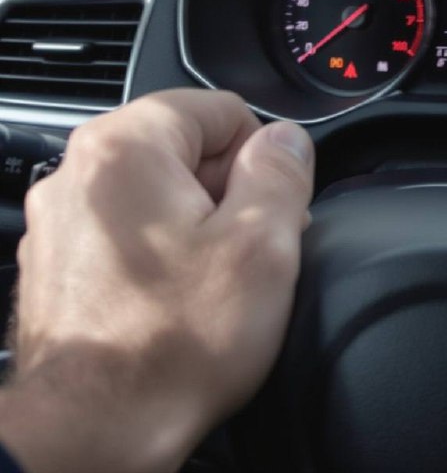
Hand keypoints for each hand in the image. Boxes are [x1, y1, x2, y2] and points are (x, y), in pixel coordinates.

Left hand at [0, 89, 313, 472]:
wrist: (93, 435)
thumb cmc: (171, 345)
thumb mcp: (262, 243)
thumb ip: (283, 171)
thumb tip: (288, 139)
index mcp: (128, 146)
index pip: (221, 109)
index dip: (260, 156)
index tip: (268, 205)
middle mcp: (81, 171)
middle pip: (187, 148)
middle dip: (228, 190)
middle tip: (245, 250)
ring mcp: (64, 218)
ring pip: (161, 191)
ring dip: (198, 223)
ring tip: (212, 281)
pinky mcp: (60, 260)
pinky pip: (131, 228)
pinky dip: (163, 249)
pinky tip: (178, 296)